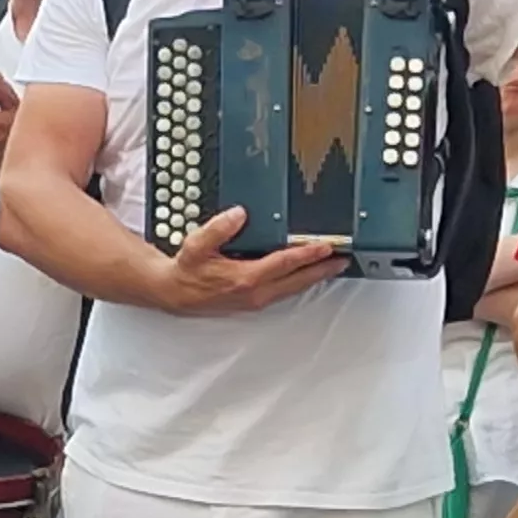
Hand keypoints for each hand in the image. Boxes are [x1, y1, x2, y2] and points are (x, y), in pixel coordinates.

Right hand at [149, 208, 341, 316]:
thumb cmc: (186, 270)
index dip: (307, 253)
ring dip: (314, 277)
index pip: (284, 263)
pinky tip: (306, 276)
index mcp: (244, 278)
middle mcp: (254, 293)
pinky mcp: (254, 303)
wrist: (173, 293)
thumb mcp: (196, 245)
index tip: (326, 245)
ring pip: (293, 288)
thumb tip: (239, 214)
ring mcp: (255, 300)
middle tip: (344, 259)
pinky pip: (284, 291)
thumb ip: (218, 228)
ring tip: (332, 266)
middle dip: (322, 269)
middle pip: (297, 280)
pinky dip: (299, 282)